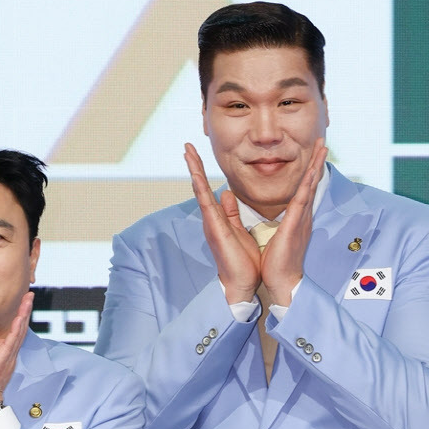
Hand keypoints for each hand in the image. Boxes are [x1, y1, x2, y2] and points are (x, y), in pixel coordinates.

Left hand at [0, 291, 34, 425]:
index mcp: (4, 356)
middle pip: (20, 329)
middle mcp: (9, 356)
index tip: (21, 303)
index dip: (18, 317)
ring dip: (24, 315)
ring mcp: (7, 359)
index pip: (13, 332)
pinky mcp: (1, 363)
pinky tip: (19, 319)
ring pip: (18, 332)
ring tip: (28, 300)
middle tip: (29, 295)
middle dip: (25, 311)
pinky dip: (16, 330)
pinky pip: (11, 343)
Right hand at [184, 142, 260, 303]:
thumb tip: (227, 194)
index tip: (197, 154)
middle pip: (200, 187)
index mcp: (218, 218)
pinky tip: (196, 176)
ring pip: (200, 192)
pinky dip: (201, 189)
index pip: (208, 189)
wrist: (242, 282)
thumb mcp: (238, 229)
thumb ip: (231, 212)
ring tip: (188, 153)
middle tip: (187, 146)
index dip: (202, 171)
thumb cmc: (242, 260)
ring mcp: (211, 223)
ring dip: (194, 172)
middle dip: (193, 166)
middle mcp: (211, 218)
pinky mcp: (215, 229)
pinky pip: (206, 205)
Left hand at [261, 138, 328, 306]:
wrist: (282, 283)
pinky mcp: (294, 227)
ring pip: (310, 187)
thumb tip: (255, 206)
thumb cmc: (275, 263)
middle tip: (323, 142)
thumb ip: (269, 219)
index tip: (312, 154)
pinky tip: (312, 173)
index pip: (303, 189)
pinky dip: (307, 186)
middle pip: (311, 184)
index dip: (308, 171)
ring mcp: (301, 221)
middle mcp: (302, 217)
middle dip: (317, 162)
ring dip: (316, 167)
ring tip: (322, 148)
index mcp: (295, 219)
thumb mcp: (270, 235)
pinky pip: (302, 202)